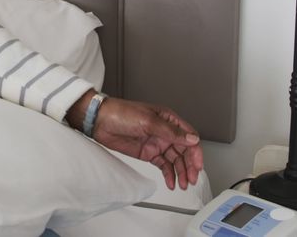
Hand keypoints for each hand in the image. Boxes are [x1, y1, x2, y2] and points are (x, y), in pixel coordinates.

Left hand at [66, 90, 202, 189]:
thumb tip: (191, 138)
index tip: (197, 165)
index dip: (195, 152)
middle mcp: (165, 131)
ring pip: (175, 160)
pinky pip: (163, 165)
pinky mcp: (148, 153)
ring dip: (180, 172)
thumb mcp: (148, 121)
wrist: (100, 121)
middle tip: (191, 178)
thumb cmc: (121, 113)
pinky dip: (168, 174)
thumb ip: (171, 132)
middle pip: (184, 151)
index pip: (189, 136)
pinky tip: (171, 182)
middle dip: (189, 165)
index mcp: (168, 119)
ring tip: (182, 183)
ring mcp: (156, 142)